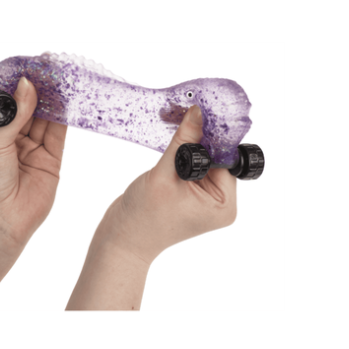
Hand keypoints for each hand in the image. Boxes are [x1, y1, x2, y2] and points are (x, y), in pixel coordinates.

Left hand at [0, 77, 66, 257]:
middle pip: (31, 105)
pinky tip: (67, 98)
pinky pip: (59, 133)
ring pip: (47, 116)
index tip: (31, 64)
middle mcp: (14, 137)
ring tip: (62, 76)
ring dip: (54, 97)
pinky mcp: (52, 160)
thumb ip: (15, 113)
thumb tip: (27, 84)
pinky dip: (64, 115)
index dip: (19, 81)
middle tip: (51, 65)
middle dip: (40, 86)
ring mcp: (33, 148)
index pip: (8, 98)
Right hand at [92, 105, 236, 264]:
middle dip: (200, 135)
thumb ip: (183, 141)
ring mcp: (204, 198)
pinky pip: (192, 165)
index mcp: (223, 204)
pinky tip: (172, 137)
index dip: (214, 134)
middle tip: (185, 110)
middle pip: (217, 157)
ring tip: (175, 120)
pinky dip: (182, 151)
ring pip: (203, 158)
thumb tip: (198, 113)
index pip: (226, 158)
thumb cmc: (144, 217)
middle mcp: (219, 201)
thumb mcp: (164, 175)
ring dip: (189, 140)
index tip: (203, 110)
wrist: (122, 238)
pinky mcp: (190, 192)